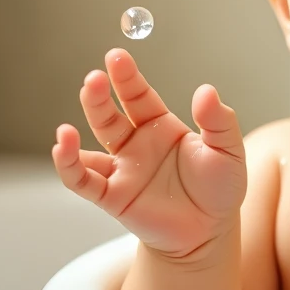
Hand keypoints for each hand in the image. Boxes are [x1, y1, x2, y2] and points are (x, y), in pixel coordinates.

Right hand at [51, 47, 246, 258]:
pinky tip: (61, 145)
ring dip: (85, 120)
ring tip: (81, 109)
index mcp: (160, 126)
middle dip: (101, 93)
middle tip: (96, 77)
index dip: (127, 77)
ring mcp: (122, 169)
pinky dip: (68, 163)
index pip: (138, 95)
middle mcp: (136, 144)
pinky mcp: (112, 196)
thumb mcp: (228, 151)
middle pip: (110, 113)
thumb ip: (219, 121)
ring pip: (93, 139)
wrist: (210, 233)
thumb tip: (205, 91)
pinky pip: (82, 179)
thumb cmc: (220, 189)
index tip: (116, 56)